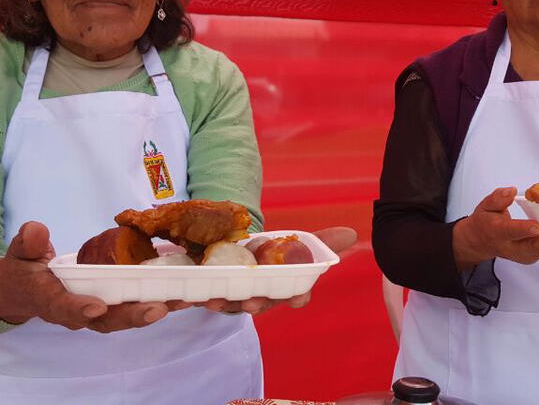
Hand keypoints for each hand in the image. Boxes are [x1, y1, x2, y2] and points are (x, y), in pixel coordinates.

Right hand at [0, 221, 181, 331]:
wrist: (26, 289)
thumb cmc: (24, 269)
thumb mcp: (20, 253)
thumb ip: (27, 244)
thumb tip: (34, 231)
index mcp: (49, 300)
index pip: (62, 307)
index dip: (78, 309)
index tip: (95, 307)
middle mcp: (76, 312)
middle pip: (105, 320)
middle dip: (132, 316)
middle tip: (157, 309)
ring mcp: (96, 312)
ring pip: (125, 317)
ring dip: (154, 310)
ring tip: (182, 301)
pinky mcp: (111, 305)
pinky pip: (134, 307)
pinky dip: (159, 303)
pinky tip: (183, 296)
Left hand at [200, 226, 357, 314]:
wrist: (240, 257)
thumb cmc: (273, 257)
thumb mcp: (295, 245)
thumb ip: (321, 242)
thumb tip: (352, 233)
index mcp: (283, 286)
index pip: (296, 295)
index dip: (297, 296)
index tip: (298, 299)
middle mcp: (261, 296)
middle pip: (261, 303)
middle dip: (257, 304)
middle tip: (252, 301)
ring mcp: (235, 297)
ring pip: (231, 304)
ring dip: (223, 304)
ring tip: (214, 300)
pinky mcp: (212, 293)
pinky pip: (203, 299)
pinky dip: (194, 299)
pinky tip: (186, 297)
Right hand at [452, 187, 538, 270]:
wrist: (482, 243)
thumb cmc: (485, 221)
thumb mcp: (484, 207)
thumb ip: (497, 199)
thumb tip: (511, 191)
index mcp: (499, 234)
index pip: (512, 232)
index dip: (524, 230)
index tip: (538, 227)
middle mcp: (515, 248)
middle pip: (537, 246)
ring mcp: (527, 254)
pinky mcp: (537, 255)